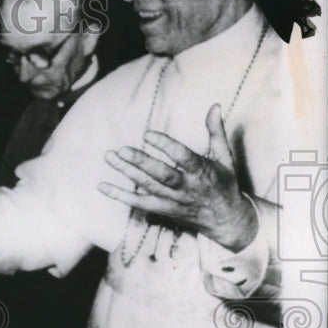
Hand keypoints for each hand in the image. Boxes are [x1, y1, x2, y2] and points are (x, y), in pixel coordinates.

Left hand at [98, 104, 258, 251]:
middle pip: (162, 176)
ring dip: (127, 173)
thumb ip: (216, 132)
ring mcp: (173, 200)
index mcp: (202, 172)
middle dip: (141, 163)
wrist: (225, 220)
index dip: (166, 146)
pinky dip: (120, 195)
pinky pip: (138, 203)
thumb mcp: (225, 157)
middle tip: (122, 150)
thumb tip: (214, 106)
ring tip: (110, 156)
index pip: (183, 159)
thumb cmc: (224, 184)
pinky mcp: (162, 209)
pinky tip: (102, 186)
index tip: (149, 134)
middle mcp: (186, 188)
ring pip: (147, 187)